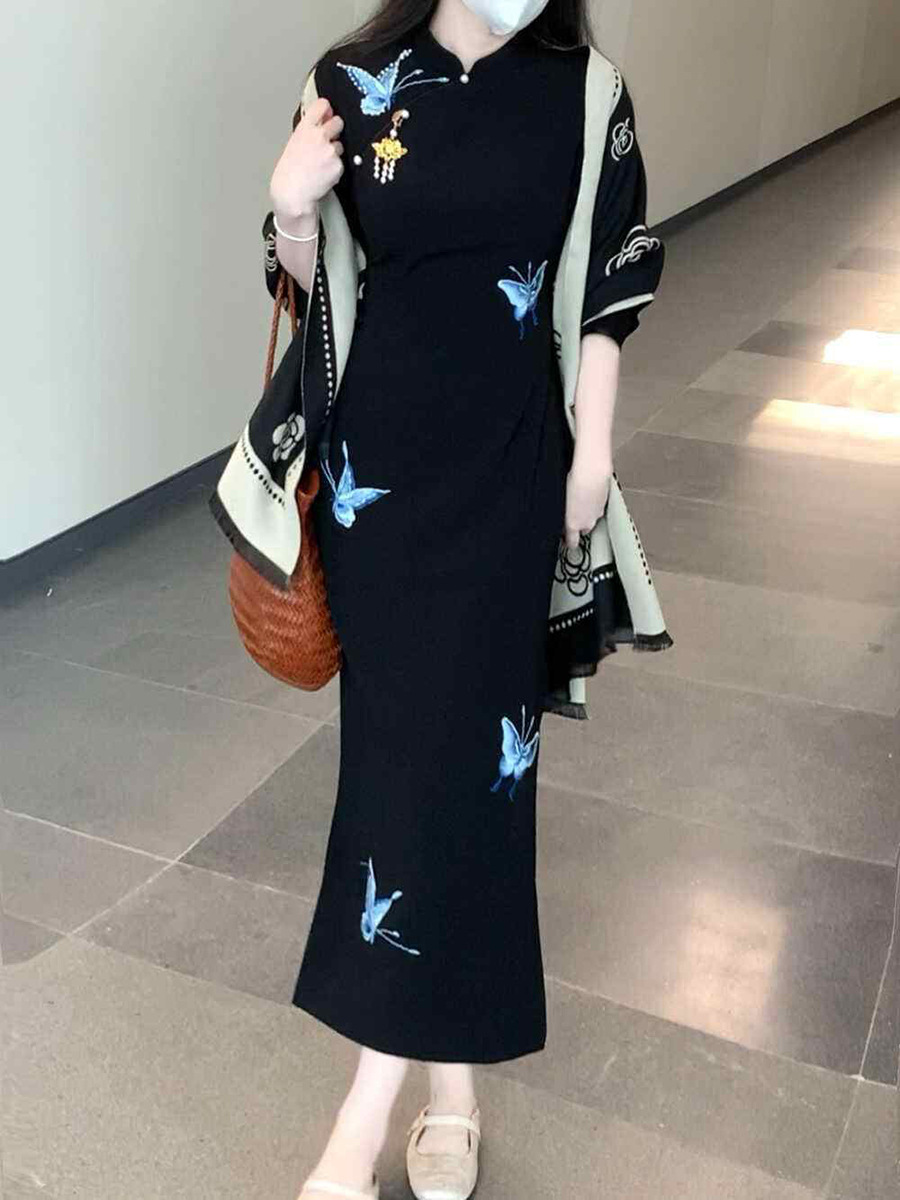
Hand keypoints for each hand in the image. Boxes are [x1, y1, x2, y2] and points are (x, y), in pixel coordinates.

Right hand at [269, 97, 344, 218]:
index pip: (322, 105)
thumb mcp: (295, 142)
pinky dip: (335, 167)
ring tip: (320, 163)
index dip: (327, 109)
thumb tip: (326, 116)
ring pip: (340, 144)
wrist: (292, 192)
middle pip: (338, 121)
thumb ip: (310, 128)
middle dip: (335, 129)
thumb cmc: (290, 170)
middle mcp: (319, 136)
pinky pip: (341, 162)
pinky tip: (323, 173)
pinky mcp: (338, 164)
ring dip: (334, 152)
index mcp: (305, 128)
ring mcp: (330, 150)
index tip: (327, 113)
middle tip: (325, 142)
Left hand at [564, 462, 611, 550]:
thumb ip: (562, 516)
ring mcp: (597, 513)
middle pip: (583, 529)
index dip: (568, 542)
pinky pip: (597, 508)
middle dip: (578, 524)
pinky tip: (587, 493)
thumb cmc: (574, 484)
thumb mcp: (560, 502)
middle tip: (572, 513)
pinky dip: (592, 503)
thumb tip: (562, 521)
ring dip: (586, 512)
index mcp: (574, 525)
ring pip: (591, 518)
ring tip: (580, 499)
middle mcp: (587, 522)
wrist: (592, 472)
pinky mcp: (604, 503)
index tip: (566, 540)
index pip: (572, 542)